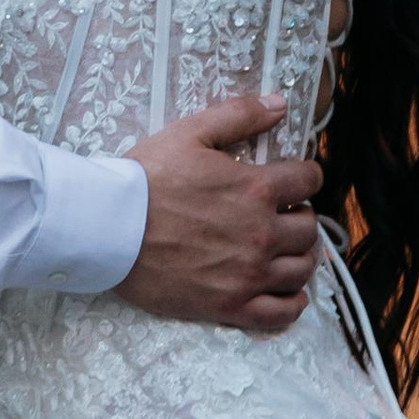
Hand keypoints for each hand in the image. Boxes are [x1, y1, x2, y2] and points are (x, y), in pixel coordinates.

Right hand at [116, 97, 320, 337]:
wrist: (109, 228)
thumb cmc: (146, 178)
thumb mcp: (191, 132)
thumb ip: (240, 115)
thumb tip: (280, 105)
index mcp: (255, 189)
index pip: (308, 181)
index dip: (305, 176)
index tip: (296, 179)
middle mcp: (261, 234)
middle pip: (309, 228)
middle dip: (302, 215)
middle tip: (285, 213)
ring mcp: (248, 274)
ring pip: (302, 269)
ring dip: (302, 255)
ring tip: (286, 248)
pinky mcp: (230, 306)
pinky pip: (282, 313)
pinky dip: (294, 303)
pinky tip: (288, 291)